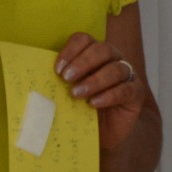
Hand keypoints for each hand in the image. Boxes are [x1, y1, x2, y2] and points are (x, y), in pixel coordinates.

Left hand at [54, 32, 145, 149]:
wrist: (104, 132)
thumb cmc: (82, 106)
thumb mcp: (67, 90)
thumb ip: (59, 80)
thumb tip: (35, 76)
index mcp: (93, 52)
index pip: (83, 40)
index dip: (70, 51)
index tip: (57, 69)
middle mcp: (113, 58)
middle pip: (102, 49)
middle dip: (82, 62)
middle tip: (66, 78)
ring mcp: (127, 75)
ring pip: (115, 69)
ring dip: (94, 80)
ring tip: (77, 94)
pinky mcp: (136, 93)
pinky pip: (126, 89)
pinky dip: (109, 95)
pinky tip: (94, 103)